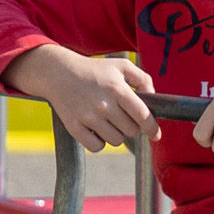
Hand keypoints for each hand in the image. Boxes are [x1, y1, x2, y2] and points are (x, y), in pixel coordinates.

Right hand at [4, 46, 156, 151]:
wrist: (58, 72)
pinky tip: (96, 130)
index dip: (152, 128)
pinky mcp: (74, 127)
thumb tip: (153, 98)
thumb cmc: (93, 70)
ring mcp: (87, 117)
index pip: (142, 115)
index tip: (155, 135)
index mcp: (117, 89)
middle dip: (130, 126)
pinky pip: (96, 147)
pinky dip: (99, 142)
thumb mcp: (120, 66)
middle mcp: (103, 104)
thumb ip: (143, 78)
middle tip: (121, 117)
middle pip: (130, 130)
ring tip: (108, 122)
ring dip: (116, 134)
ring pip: (116, 140)